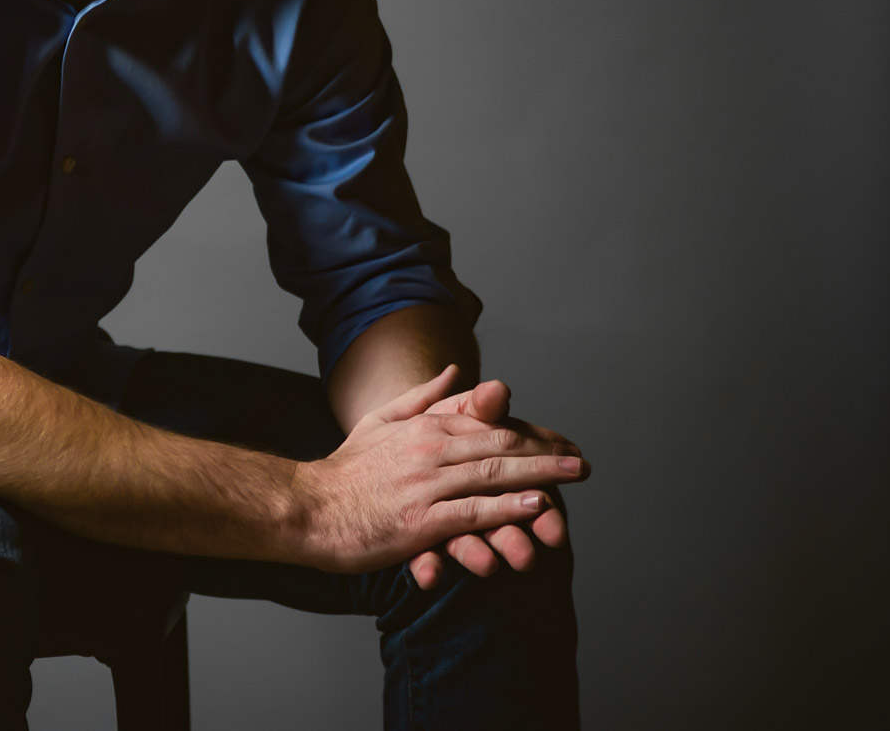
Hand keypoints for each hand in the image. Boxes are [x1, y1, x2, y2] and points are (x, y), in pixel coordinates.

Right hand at [298, 365, 586, 574]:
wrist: (307, 507)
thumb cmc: (344, 470)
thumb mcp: (380, 420)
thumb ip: (422, 396)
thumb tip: (456, 369)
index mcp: (423, 426)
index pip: (489, 424)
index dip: (531, 434)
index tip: (562, 444)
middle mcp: (429, 449)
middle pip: (500, 445)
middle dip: (546, 452)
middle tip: (582, 461)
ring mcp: (425, 484)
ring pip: (493, 473)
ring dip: (540, 474)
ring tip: (573, 475)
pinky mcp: (419, 520)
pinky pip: (473, 510)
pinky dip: (508, 506)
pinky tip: (536, 505)